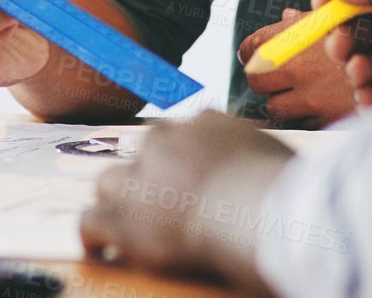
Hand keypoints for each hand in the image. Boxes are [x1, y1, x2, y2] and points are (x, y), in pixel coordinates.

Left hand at [80, 111, 291, 293]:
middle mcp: (164, 140)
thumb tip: (265, 161)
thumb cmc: (280, 187)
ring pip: (110, 182)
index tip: (188, 176)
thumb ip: (259, 151)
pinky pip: (91, 222)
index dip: (183, 158)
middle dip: (149, 176)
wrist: (252, 208)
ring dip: (119, 202)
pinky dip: (94, 237)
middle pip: (144, 152)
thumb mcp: (276, 151)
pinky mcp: (121, 216)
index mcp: (204, 122)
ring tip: (128, 224)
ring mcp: (138, 176)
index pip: (183, 132)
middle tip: (161, 203)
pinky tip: (102, 250)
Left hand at [239, 10, 356, 128]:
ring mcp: (309, 96)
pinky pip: (302, 122)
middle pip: (256, 81)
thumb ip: (306, 19)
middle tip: (278, 78)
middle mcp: (296, 66)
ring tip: (307, 91)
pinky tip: (325, 103)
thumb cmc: (366, 35)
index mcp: (294, 35)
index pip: (249, 48)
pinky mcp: (324, 120)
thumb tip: (286, 17)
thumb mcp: (338, 16)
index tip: (255, 56)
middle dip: (264, 80)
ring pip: (275, 106)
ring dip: (285, 101)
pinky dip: (308, 115)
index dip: (250, 53)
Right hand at [316, 0, 371, 108]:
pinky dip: (368, 100)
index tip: (318, 8)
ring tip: (361, 71)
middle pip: (366, 36)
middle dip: (346, 41)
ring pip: (370, 69)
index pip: (371, 1)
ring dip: (356, 70)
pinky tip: (369, 97)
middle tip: (340, 47)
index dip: (343, 4)